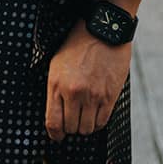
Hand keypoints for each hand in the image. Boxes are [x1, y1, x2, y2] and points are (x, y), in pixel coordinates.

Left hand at [45, 22, 130, 140]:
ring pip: (87, 129)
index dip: (55, 135)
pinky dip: (98, 122)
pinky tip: (96, 113)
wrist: (102, 28)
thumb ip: (55, 90)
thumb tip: (56, 114)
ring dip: (85, 126)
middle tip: (73, 119)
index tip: (58, 136)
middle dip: (71, 128)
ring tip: (85, 115)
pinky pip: (102, 122)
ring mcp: (92, 96)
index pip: (53, 124)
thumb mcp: (57, 64)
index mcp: (56, 85)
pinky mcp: (109, 95)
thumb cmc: (78, 44)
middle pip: (71, 129)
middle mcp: (73, 93)